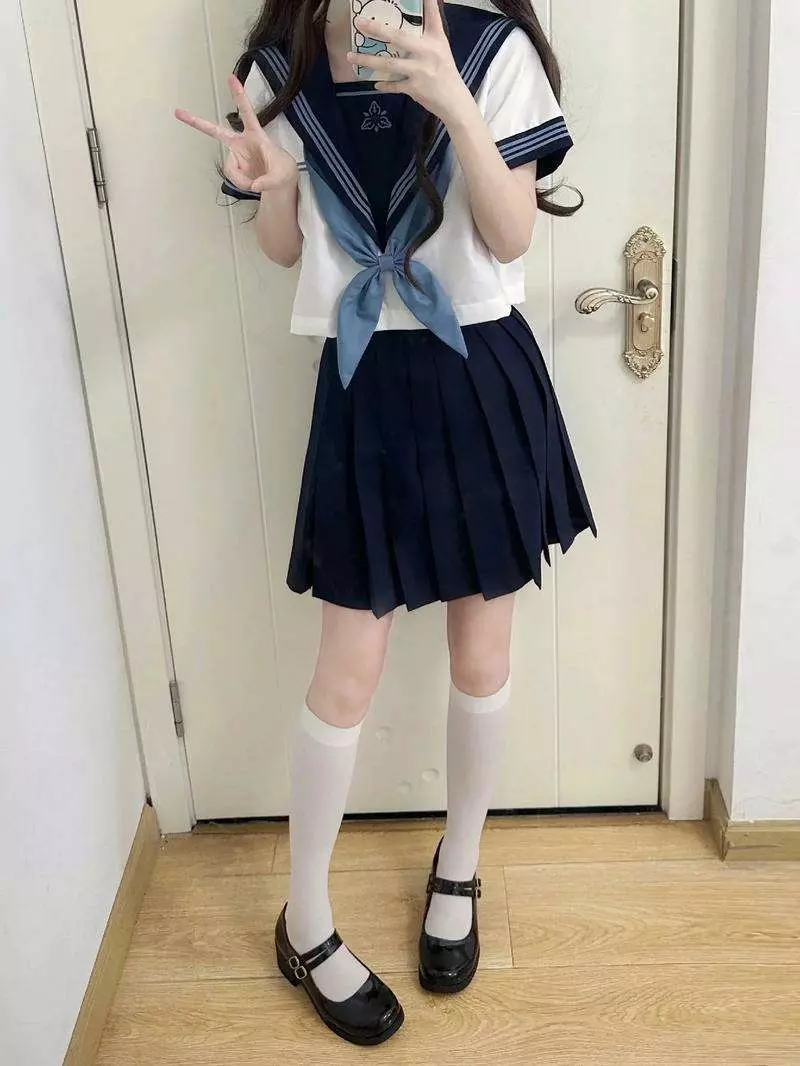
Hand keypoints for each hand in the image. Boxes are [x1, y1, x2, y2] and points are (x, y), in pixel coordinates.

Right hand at [175, 75, 297, 194]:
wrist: (280, 182)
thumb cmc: (283, 171)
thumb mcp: (283, 176)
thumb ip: (269, 181)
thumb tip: (254, 186)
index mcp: (255, 135)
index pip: (247, 113)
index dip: (239, 96)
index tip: (231, 77)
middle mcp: (241, 143)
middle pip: (216, 132)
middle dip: (197, 122)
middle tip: (178, 112)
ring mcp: (236, 155)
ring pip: (230, 169)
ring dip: (242, 180)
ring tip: (257, 183)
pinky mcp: (234, 168)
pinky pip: (232, 178)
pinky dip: (242, 184)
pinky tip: (252, 184)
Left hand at [348, 0, 473, 123]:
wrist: (454, 100)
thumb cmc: (445, 71)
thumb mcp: (441, 47)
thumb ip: (430, 29)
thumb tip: (424, 8)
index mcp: (435, 39)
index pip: (431, 15)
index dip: (426, 2)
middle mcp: (427, 52)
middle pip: (397, 37)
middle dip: (376, 29)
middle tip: (359, 23)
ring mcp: (420, 71)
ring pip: (389, 63)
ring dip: (367, 61)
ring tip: (351, 57)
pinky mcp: (415, 88)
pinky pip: (394, 85)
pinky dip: (384, 86)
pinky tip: (375, 84)